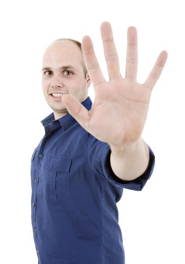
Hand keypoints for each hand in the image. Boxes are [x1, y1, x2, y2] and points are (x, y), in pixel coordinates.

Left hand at [62, 22, 167, 148]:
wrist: (123, 140)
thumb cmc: (105, 132)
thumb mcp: (88, 123)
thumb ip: (76, 110)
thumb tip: (63, 96)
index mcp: (102, 90)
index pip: (94, 67)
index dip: (89, 53)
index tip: (85, 37)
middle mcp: (115, 85)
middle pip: (111, 59)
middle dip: (108, 42)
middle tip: (105, 24)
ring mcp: (130, 87)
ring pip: (131, 63)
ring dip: (131, 46)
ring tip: (131, 28)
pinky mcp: (143, 94)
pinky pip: (152, 77)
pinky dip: (158, 67)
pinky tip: (163, 53)